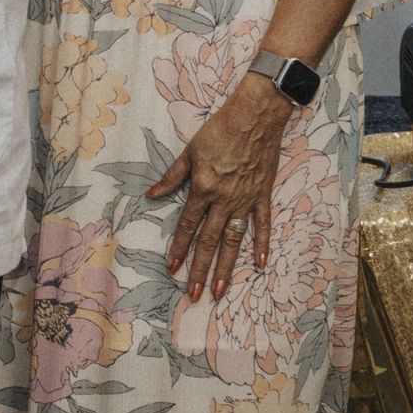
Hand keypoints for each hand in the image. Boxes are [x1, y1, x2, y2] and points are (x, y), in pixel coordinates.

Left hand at [147, 72, 295, 300]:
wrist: (255, 117)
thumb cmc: (219, 130)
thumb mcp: (189, 152)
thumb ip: (171, 178)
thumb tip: (150, 196)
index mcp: (203, 188)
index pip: (188, 225)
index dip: (179, 247)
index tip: (172, 268)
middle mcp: (224, 199)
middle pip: (209, 240)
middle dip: (200, 269)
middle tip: (194, 294)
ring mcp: (246, 200)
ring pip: (233, 240)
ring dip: (226, 267)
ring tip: (219, 290)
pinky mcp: (263, 196)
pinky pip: (262, 226)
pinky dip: (262, 245)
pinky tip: (260, 265)